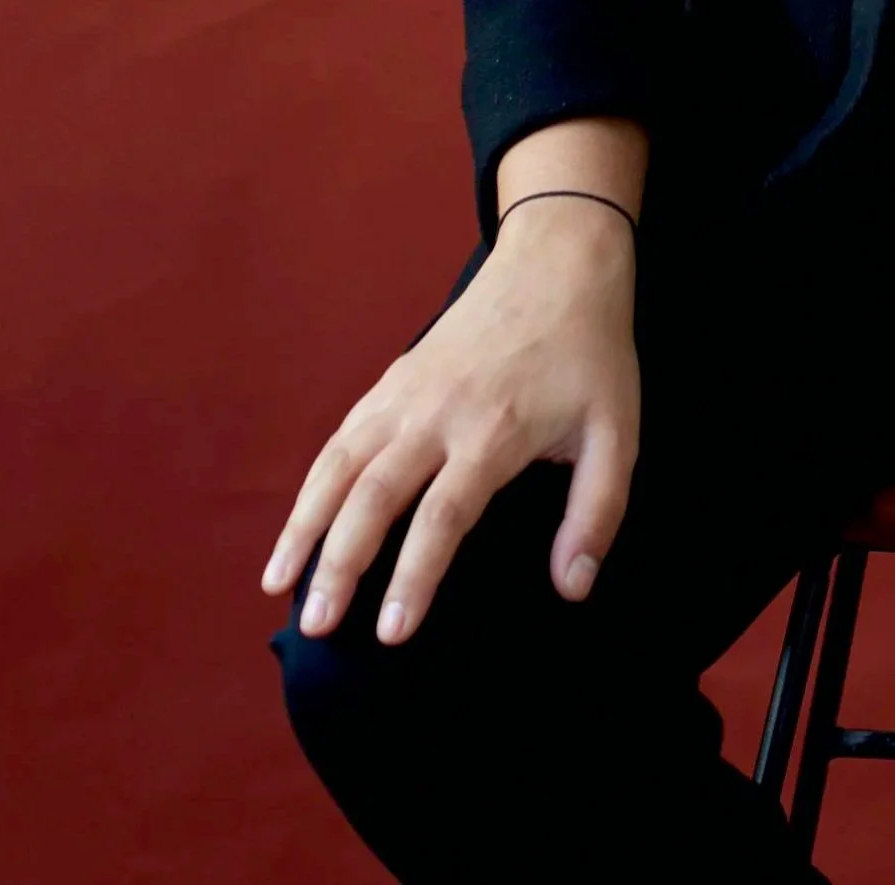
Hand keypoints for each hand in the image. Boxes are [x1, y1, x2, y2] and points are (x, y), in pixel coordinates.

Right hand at [260, 195, 641, 645]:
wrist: (558, 261)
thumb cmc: (590, 352)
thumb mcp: (618, 432)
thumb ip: (597, 512)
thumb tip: (572, 586)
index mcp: (492, 431)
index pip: (441, 518)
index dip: (413, 578)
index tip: (390, 633)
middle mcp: (436, 413)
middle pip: (372, 497)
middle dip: (339, 566)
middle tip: (317, 628)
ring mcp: (406, 392)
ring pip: (339, 465)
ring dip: (305, 525)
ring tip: (277, 584)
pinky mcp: (393, 378)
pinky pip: (341, 437)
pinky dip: (312, 483)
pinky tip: (299, 524)